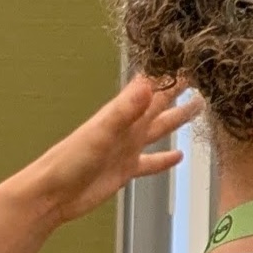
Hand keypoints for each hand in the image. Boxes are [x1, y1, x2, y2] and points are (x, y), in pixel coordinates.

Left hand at [24, 75, 203, 227]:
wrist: (52, 193)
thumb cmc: (69, 161)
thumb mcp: (100, 133)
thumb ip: (124, 110)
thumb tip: (147, 84)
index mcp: (120, 115)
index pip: (150, 89)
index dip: (168, 75)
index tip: (188, 58)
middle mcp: (125, 129)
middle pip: (157, 106)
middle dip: (176, 92)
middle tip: (200, 78)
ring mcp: (125, 149)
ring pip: (157, 130)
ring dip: (175, 120)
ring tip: (197, 108)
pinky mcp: (125, 170)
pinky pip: (150, 162)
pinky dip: (164, 159)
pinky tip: (178, 156)